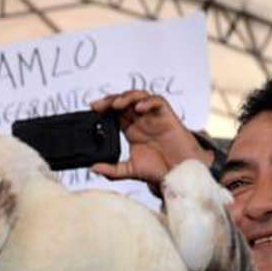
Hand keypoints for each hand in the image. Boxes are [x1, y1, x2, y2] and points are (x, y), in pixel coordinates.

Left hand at [89, 90, 208, 189]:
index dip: (103, 108)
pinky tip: (140, 108)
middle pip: (124, 101)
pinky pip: (158, 102)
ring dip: (126, 97)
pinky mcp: (167, 116)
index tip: (91, 110)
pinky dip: (148, 102)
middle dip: (110, 101)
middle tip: (98, 106)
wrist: (179, 173)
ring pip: (139, 97)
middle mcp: (141, 120)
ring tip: (116, 104)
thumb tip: (93, 168)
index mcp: (131, 129)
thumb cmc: (159, 169)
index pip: (114, 112)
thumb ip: (112, 170)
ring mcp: (153, 117)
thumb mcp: (130, 170)